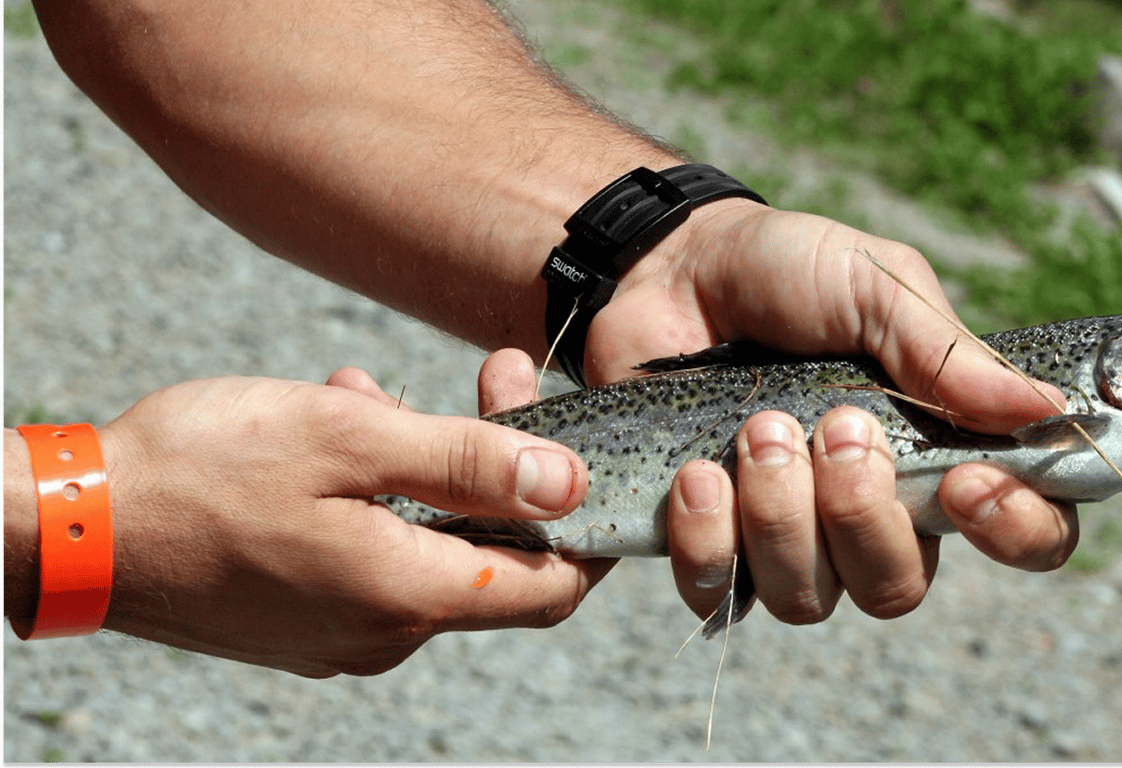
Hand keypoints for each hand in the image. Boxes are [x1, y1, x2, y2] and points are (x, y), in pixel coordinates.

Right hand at [93, 370, 607, 676]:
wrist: (69, 526)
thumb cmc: (199, 473)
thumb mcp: (347, 443)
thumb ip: (468, 464)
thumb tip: (567, 486)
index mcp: (407, 597)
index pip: (550, 589)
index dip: (589, 530)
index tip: (593, 457)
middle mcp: (383, 632)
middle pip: (490, 555)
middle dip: (503, 462)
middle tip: (495, 376)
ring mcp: (340, 631)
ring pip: (428, 544)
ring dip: (430, 464)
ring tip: (386, 394)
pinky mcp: (303, 616)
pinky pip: (373, 553)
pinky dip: (380, 492)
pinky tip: (347, 426)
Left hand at [584, 203, 1078, 622]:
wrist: (673, 265)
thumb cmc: (789, 271)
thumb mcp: (876, 286)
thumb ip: (946, 354)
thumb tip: (1046, 410)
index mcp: (936, 451)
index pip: (1022, 535)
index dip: (1014, 532)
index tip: (969, 483)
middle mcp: (869, 512)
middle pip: (897, 587)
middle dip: (862, 516)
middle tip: (835, 425)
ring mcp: (785, 536)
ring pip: (807, 598)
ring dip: (782, 518)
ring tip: (759, 427)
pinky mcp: (707, 541)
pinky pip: (719, 592)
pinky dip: (709, 539)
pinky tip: (698, 473)